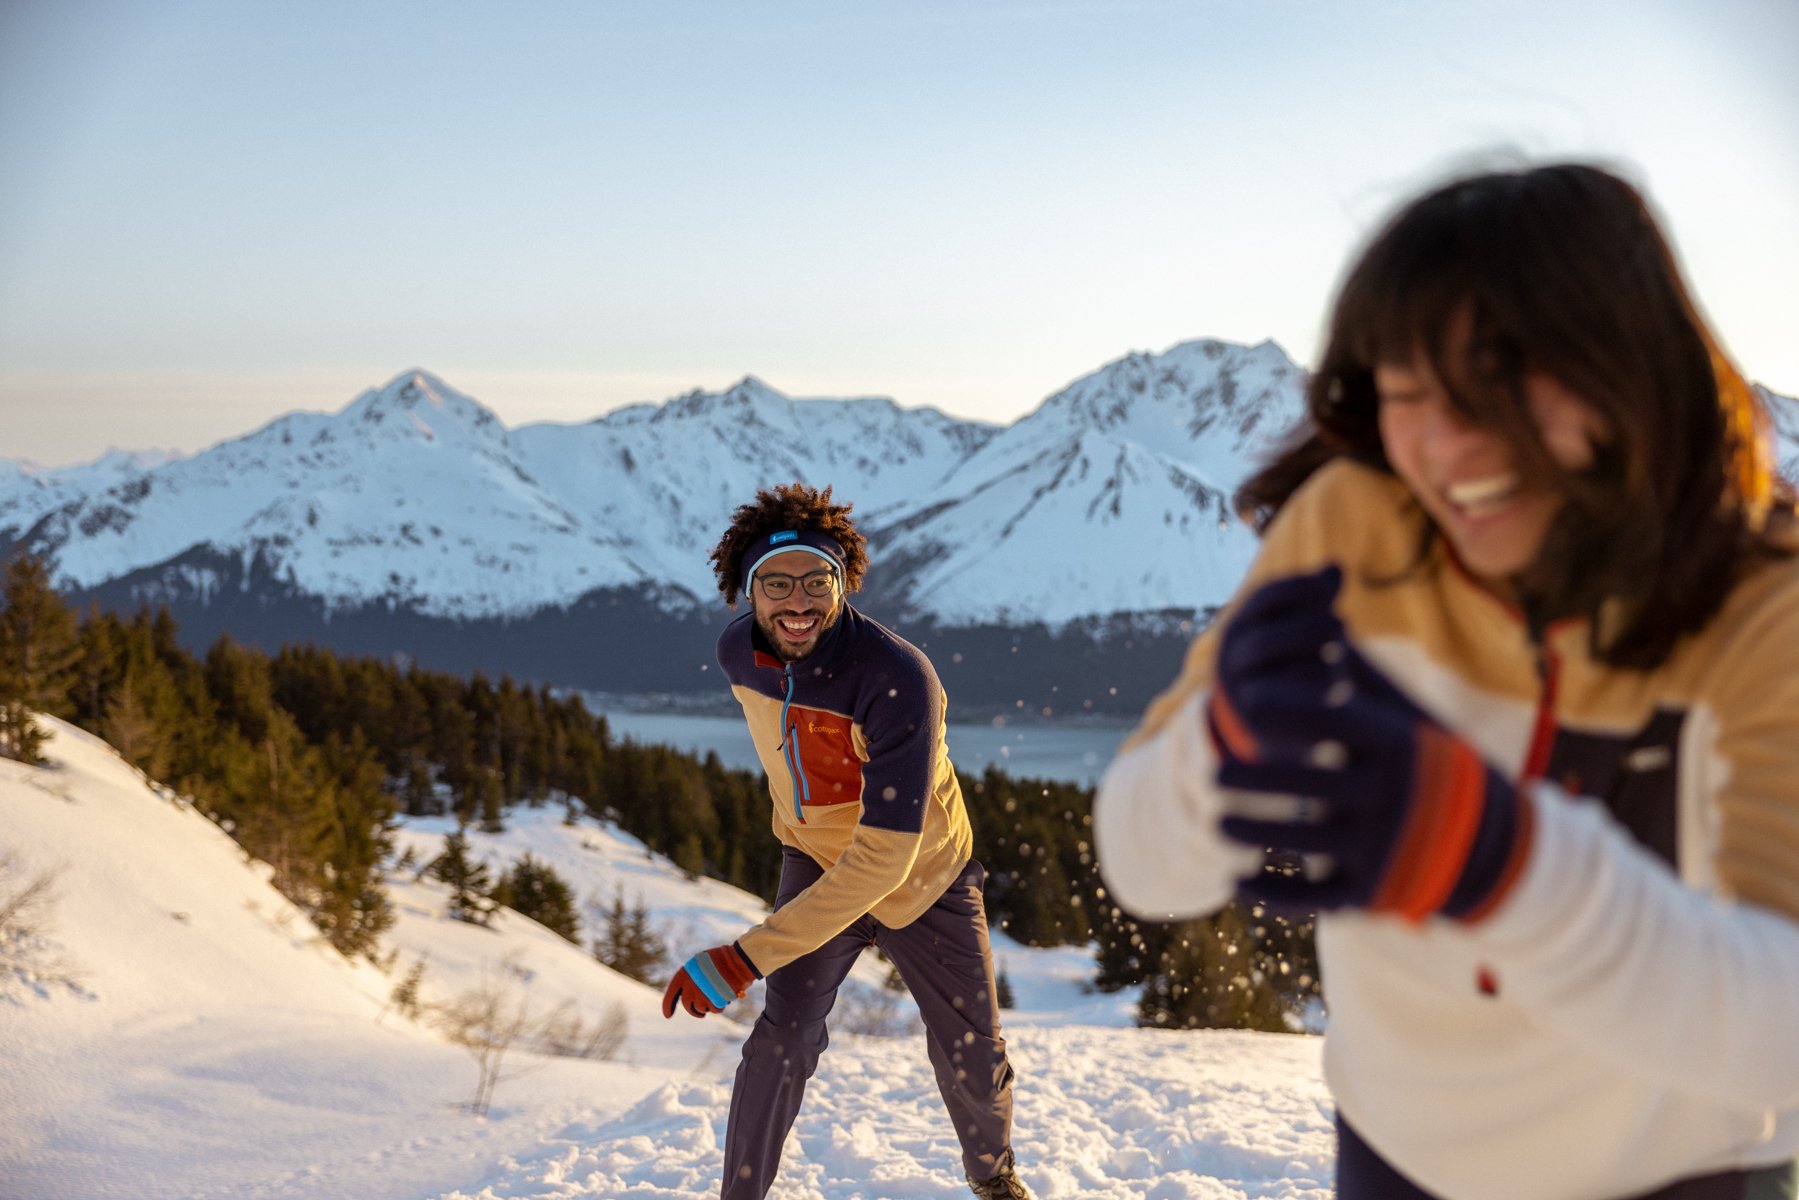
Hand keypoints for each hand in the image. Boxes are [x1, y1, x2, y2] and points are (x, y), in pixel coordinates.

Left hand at [662, 943, 760, 1018]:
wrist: (739, 960)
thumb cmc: (723, 959)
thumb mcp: (702, 963)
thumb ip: (693, 978)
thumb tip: (688, 994)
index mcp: (685, 973)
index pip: (672, 993)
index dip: (667, 1005)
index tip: (667, 1016)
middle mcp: (690, 985)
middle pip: (687, 1005)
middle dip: (694, 1011)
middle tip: (701, 1014)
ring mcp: (701, 994)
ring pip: (701, 1009)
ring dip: (709, 1006)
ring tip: (718, 995)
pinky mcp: (714, 1001)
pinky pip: (714, 1010)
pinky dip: (720, 1006)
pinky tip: (725, 996)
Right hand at [1208, 565, 1415, 762]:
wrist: (1268, 714)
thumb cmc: (1289, 655)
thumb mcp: (1297, 623)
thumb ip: (1316, 598)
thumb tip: (1336, 567)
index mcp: (1241, 625)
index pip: (1264, 598)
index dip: (1299, 588)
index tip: (1328, 590)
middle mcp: (1232, 656)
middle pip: (1269, 639)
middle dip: (1311, 627)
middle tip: (1343, 624)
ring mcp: (1243, 691)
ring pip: (1279, 676)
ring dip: (1318, 660)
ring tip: (1340, 654)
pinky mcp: (1260, 719)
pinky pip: (1292, 704)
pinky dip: (1318, 690)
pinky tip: (1337, 683)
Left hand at [1216, 680, 1531, 921]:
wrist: (1492, 846)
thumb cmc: (1433, 767)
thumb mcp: (1410, 722)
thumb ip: (1366, 682)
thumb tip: (1331, 630)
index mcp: (1398, 747)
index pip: (1335, 721)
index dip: (1288, 707)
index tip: (1247, 700)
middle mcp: (1390, 795)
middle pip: (1309, 783)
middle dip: (1255, 778)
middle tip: (1212, 770)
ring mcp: (1382, 847)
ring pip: (1302, 841)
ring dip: (1254, 831)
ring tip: (1217, 821)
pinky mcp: (1375, 892)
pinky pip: (1314, 896)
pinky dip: (1273, 893)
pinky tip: (1236, 881)